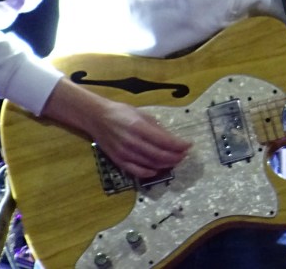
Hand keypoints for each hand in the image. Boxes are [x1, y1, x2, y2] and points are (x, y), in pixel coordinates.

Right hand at [42, 78, 191, 177]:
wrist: (97, 118)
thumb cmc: (121, 112)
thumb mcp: (141, 113)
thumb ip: (156, 127)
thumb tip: (171, 138)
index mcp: (139, 127)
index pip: (164, 141)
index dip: (179, 145)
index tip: (188, 145)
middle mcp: (132, 142)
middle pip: (160, 155)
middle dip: (176, 156)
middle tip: (184, 155)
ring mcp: (125, 153)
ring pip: (151, 165)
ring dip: (166, 164)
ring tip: (175, 160)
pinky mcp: (119, 161)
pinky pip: (137, 171)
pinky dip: (150, 172)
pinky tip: (158, 169)